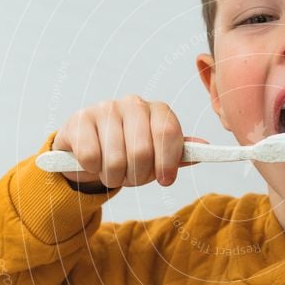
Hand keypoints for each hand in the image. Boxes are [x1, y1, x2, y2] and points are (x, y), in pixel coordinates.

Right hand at [51, 96, 205, 189]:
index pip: (169, 133)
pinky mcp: (79, 120)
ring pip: (115, 160)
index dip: (168, 162)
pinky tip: (93, 162)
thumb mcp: (158, 154)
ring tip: (112, 171)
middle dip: (137, 175)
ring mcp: (105, 109)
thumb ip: (179, 153)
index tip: (164, 180)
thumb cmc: (129, 152)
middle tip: (131, 177)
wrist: (89, 147)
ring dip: (114, 176)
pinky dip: (93, 169)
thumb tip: (205, 148)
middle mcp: (133, 104)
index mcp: (157, 110)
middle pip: (142, 152)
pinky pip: (91, 157)